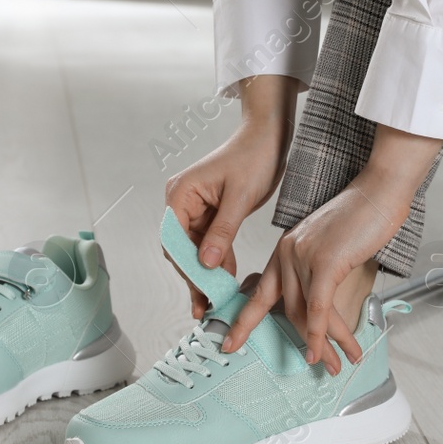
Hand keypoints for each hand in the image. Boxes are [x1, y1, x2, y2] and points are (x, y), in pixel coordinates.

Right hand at [164, 75, 294, 317]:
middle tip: (206, 305)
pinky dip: (217, 260)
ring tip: (216, 299)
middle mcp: (181, 201)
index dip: (185, 269)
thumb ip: (222, 232)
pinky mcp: (209, 213)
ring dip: (206, 272)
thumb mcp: (240, 198)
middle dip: (194, 275)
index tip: (199, 292)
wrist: (269, 138)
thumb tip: (206, 264)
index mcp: (180, 194)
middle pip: (181, 248)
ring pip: (194, 249)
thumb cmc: (254, 157)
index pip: (173, 240)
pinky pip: (208, 242)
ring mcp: (194, 208)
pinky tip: (226, 279)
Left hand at [225, 124, 442, 373]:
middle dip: (299, 342)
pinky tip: (323, 350)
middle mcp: (287, 253)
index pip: (259, 291)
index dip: (244, 320)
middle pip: (284, 309)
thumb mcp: (329, 246)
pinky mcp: (325, 262)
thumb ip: (317, 271)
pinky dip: (319, 333)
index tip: (229, 342)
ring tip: (333, 365)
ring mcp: (304, 257)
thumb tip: (319, 304)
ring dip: (320, 345)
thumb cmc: (360, 217)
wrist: (379, 191)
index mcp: (285, 249)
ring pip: (304, 313)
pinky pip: (318, 306)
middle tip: (311, 366)